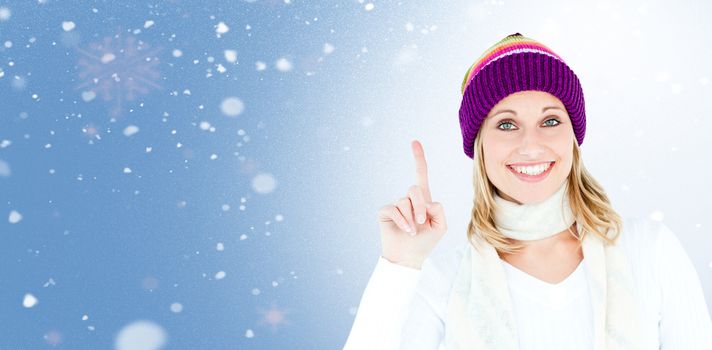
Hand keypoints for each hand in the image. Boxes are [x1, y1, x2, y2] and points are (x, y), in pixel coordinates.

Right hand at [377, 140, 447, 268]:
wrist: (408, 257)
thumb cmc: (426, 242)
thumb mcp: (441, 226)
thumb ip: (438, 209)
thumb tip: (425, 202)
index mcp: (423, 199)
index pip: (421, 175)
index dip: (418, 159)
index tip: (414, 142)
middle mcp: (408, 199)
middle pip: (415, 189)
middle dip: (421, 206)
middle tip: (422, 222)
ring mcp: (396, 205)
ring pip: (406, 202)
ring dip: (411, 218)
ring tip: (413, 231)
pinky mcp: (385, 212)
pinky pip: (394, 209)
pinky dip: (402, 221)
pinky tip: (406, 231)